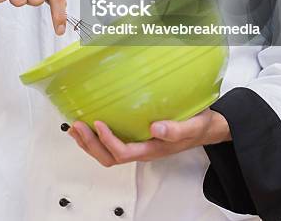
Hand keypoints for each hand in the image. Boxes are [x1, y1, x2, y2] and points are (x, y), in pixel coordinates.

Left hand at [68, 109, 230, 166]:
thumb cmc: (198, 126)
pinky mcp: (136, 138)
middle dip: (91, 144)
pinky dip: (96, 138)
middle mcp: (142, 150)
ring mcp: (138, 146)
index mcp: (153, 149)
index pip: (124, 152)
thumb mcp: (193, 125)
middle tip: (77, 125)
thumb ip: (176, 129)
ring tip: (75, 128)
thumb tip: (155, 128)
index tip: (99, 123)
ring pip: (108, 154)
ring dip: (89, 143)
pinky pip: (112, 145)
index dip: (108, 140)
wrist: (205, 128)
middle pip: (110, 157)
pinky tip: (89, 126)